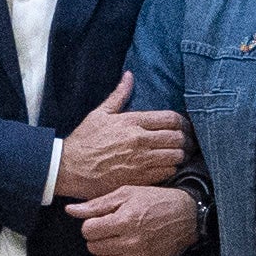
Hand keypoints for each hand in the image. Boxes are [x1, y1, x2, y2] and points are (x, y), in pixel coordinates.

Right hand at [53, 74, 187, 199]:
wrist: (69, 168)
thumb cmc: (84, 141)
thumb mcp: (100, 114)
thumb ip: (119, 95)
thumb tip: (129, 75)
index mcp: (132, 122)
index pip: (171, 118)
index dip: (183, 123)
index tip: (185, 127)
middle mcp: (139, 140)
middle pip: (178, 138)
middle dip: (186, 139)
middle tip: (187, 142)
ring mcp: (140, 161)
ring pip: (176, 156)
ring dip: (180, 155)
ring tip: (179, 155)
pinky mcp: (138, 179)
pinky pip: (166, 173)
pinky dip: (171, 170)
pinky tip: (167, 167)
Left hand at [77, 182, 201, 255]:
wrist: (187, 216)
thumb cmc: (155, 201)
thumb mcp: (126, 194)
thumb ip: (97, 205)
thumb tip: (70, 210)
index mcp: (124, 221)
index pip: (88, 231)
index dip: (91, 224)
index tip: (101, 221)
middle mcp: (131, 242)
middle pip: (93, 247)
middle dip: (97, 238)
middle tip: (110, 230)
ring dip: (105, 252)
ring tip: (117, 241)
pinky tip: (126, 253)